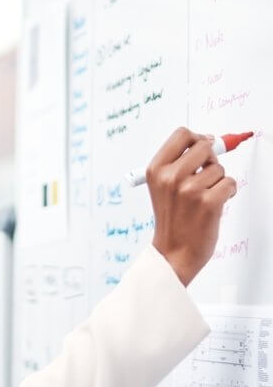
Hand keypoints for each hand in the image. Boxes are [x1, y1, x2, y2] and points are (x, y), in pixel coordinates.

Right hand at [147, 127, 236, 286]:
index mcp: (156, 170)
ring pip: (219, 168)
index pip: (182, 134)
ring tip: (205, 197)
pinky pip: (230, 183)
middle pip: (204, 146)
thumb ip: (178, 162)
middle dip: (210, 160)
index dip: (197, 138)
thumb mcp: (162, 186)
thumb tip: (208, 140)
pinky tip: (215, 204)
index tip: (202, 149)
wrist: (173, 252)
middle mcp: (171, 177)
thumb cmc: (172, 219)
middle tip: (205, 177)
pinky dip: (228, 193)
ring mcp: (189, 190)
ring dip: (218, 181)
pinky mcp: (208, 202)